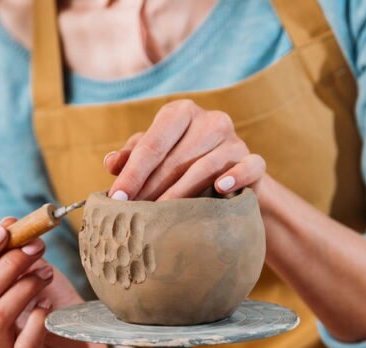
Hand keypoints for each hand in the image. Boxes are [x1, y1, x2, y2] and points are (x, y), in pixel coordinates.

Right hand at [0, 219, 105, 347]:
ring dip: (23, 288)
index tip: (5, 231)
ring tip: (47, 274)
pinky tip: (48, 307)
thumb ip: (16, 249)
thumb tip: (8, 223)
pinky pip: (23, 347)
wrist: (79, 340)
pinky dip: (36, 322)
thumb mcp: (33, 269)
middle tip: (36, 248)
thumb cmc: (49, 301)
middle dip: (7, 266)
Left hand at [103, 99, 265, 200]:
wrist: (229, 179)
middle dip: (151, 189)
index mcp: (180, 113)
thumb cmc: (181, 164)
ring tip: (161, 217)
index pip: (152, 144)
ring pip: (205, 167)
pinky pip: (248, 167)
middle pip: (176, 159)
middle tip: (135, 215)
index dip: (132, 173)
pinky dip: (235, 176)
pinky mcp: (253, 160)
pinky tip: (220, 188)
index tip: (116, 199)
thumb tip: (111, 163)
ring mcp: (234, 139)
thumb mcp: (154, 156)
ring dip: (181, 194)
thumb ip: (132, 156)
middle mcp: (209, 120)